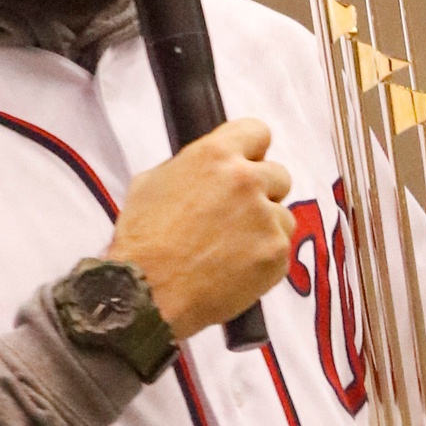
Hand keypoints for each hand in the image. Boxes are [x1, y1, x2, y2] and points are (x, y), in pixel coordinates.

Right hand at [108, 119, 294, 340]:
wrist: (147, 293)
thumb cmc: (142, 240)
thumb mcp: (152, 183)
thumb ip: (190, 168)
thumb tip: (205, 171)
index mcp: (216, 155)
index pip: (258, 132)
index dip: (253, 150)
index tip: (248, 164)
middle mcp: (248, 181)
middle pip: (279, 175)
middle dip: (263, 192)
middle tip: (238, 215)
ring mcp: (266, 219)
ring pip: (283, 216)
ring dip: (266, 228)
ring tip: (234, 249)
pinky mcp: (276, 255)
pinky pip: (281, 251)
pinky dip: (264, 260)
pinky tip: (236, 270)